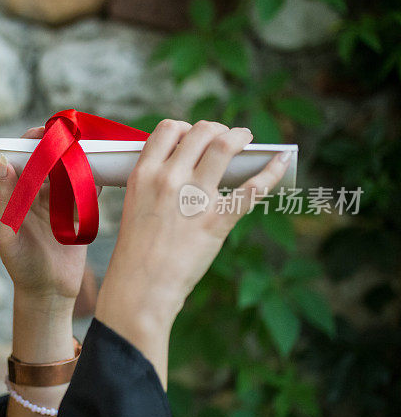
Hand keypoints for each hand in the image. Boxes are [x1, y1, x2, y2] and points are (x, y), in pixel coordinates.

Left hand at [0, 126, 101, 305]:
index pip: (23, 162)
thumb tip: (3, 163)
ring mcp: (60, 205)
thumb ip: (6, 200)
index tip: (42, 131)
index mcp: (18, 197)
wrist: (49, 294)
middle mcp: (38, 196)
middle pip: (49, 162)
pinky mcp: (80, 215)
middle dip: (59, 146)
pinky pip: (87, 191)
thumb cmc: (21, 266)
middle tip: (71, 134)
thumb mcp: (6, 234)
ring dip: (77, 159)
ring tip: (87, 147)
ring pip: (69, 173)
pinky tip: (101, 168)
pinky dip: (94, 179)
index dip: (31, 144)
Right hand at [98, 119, 292, 325]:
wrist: (140, 288)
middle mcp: (168, 179)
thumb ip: (155, 183)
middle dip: (218, 130)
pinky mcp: (217, 220)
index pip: (168, 129)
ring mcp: (194, 198)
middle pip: (201, 131)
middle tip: (226, 137)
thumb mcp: (136, 206)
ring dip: (241, 136)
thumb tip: (185, 168)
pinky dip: (271, 169)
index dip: (185, 128)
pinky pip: (253, 186)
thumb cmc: (136, 253)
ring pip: (225, 145)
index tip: (194, 137)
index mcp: (143, 174)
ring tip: (247, 139)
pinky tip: (280, 159)